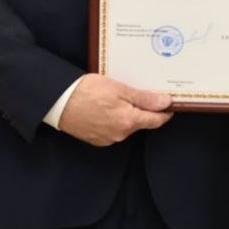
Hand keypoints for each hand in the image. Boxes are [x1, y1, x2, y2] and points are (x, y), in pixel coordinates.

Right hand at [56, 73, 171, 145]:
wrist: (58, 102)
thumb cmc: (87, 91)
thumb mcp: (119, 89)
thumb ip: (144, 98)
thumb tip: (166, 102)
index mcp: (129, 121)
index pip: (156, 120)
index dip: (165, 112)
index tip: (170, 104)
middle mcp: (120, 134)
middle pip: (141, 122)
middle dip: (143, 110)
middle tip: (140, 92)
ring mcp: (108, 139)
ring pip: (126, 126)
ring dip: (127, 114)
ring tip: (119, 97)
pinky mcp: (96, 139)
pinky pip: (113, 129)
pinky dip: (114, 120)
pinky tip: (107, 107)